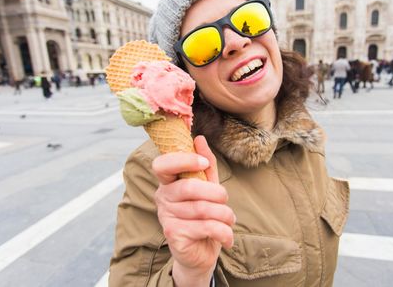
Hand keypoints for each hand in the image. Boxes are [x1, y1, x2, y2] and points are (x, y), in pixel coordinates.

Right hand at [152, 136, 234, 286]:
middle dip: (216, 193)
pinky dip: (224, 231)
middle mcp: (162, 197)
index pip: (162, 164)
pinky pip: (206, 227)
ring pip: (202, 209)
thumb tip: (199, 139)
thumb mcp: (209, 186)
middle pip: (189, 187)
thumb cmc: (205, 216)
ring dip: (224, 214)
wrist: (200, 253)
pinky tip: (228, 236)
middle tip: (225, 199)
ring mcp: (166, 217)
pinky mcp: (174, 236)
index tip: (204, 163)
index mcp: (168, 182)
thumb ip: (205, 164)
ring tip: (230, 219)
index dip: (184, 160)